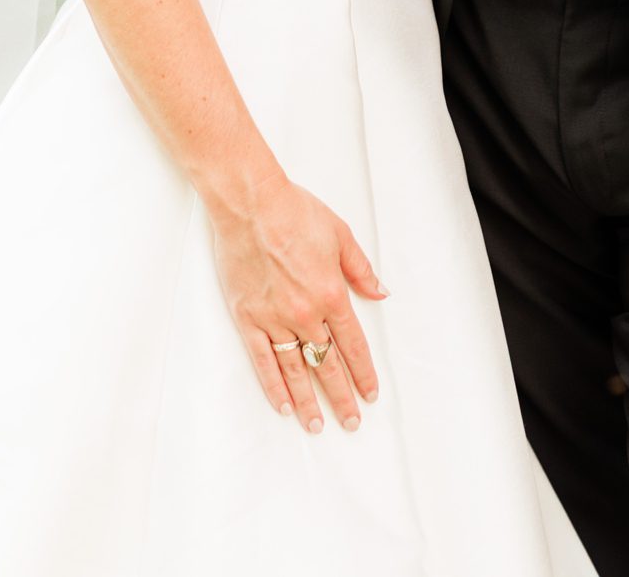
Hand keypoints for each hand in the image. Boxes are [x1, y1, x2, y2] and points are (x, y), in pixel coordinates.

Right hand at [210, 170, 387, 434]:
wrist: (250, 204)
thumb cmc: (294, 212)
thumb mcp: (340, 234)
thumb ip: (360, 269)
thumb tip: (380, 292)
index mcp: (331, 294)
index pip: (352, 344)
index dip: (363, 372)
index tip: (370, 394)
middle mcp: (304, 314)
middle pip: (326, 364)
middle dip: (341, 396)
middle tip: (351, 422)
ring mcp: (274, 319)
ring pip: (295, 370)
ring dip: (309, 401)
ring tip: (318, 425)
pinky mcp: (248, 318)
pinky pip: (263, 361)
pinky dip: (273, 385)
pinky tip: (283, 405)